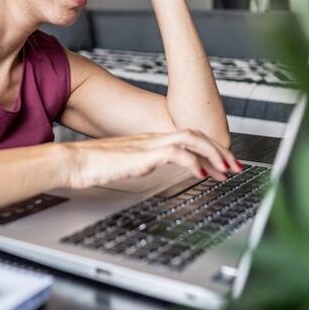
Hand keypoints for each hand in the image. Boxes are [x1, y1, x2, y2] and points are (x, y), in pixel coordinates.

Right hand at [63, 129, 241, 188]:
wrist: (73, 161)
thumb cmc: (91, 165)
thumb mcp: (123, 165)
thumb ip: (140, 164)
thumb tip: (149, 169)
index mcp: (148, 140)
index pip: (186, 138)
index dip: (208, 147)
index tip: (222, 162)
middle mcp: (152, 139)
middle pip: (195, 135)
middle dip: (219, 150)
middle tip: (235, 165)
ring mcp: (149, 145)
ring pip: (191, 140)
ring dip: (213, 154)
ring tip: (227, 169)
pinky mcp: (143, 155)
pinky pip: (176, 155)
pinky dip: (194, 163)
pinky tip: (202, 174)